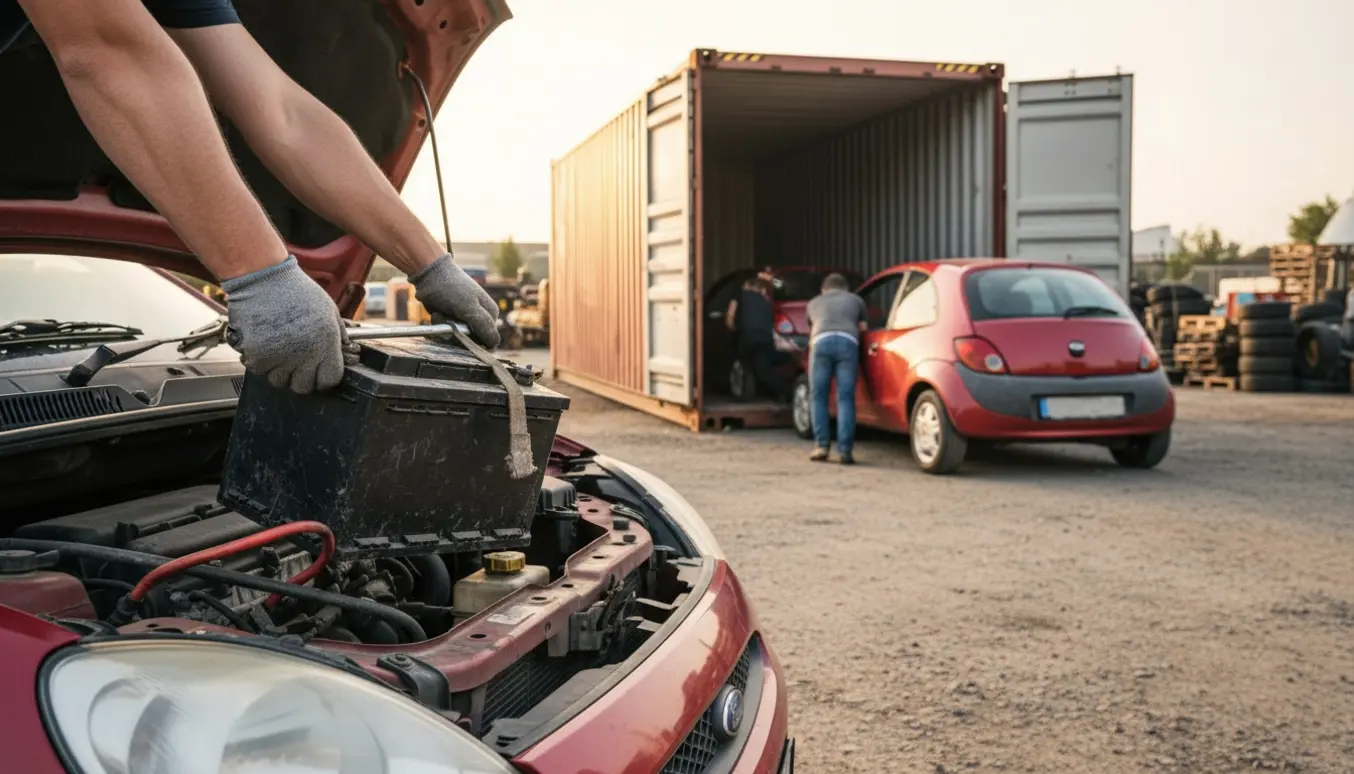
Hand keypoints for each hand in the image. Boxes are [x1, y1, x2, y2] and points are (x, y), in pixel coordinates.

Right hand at [220, 256, 356, 393]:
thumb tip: (344, 353)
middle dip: (301, 377)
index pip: (330, 380)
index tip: (318, 371)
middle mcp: (305, 355)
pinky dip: (260, 361)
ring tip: (279, 349)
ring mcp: (280, 358)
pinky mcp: (257, 356)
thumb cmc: (297, 291)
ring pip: (280, 381)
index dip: (324, 377)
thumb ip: (337, 336)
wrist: (263, 278)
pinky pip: (259, 370)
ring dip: (279, 370)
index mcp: (326, 345)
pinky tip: (264, 342)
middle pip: (304, 387)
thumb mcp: (329, 311)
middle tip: (296, 361)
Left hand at [409, 254, 500, 347]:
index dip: (473, 340)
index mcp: (491, 314)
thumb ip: (483, 325)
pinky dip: (440, 325)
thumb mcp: (469, 307)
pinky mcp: (453, 318)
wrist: (430, 274)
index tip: (460, 330)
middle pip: (471, 340)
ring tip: (440, 314)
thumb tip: (495, 344)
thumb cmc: (451, 288)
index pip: (487, 340)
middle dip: (456, 333)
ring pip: (457, 337)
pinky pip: (448, 331)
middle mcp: (481, 317)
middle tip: (447, 318)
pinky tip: (436, 314)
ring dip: (445, 328)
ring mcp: (466, 318)